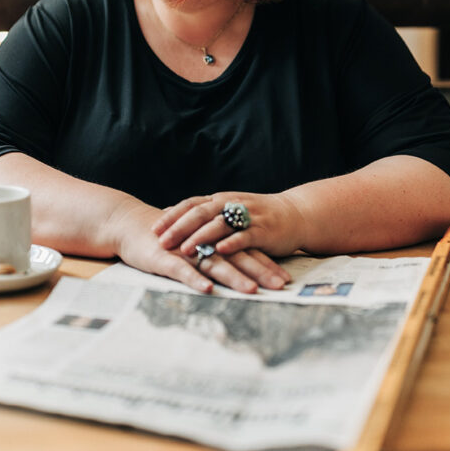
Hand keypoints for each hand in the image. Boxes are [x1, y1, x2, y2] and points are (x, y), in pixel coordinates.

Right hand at [110, 200, 288, 294]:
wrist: (131, 225)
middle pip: (237, 257)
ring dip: (233, 277)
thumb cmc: (168, 237)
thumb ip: (218, 250)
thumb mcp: (198, 243)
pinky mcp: (164, 258)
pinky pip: (182, 270)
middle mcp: (205, 243)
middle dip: (260, 272)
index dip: (267, 264)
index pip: (246, 251)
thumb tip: (244, 265)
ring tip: (251, 290)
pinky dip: (195, 279)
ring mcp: (185, 250)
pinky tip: (207, 289)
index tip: (286, 279)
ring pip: (214, 263)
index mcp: (215, 239)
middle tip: (280, 286)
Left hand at [152, 192, 302, 262]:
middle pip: (201, 213)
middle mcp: (231, 204)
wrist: (295, 214)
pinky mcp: (264, 230)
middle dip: (180, 227)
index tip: (153, 229)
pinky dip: (232, 242)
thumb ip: (202, 214)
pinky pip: (246, 235)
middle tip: (161, 241)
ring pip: (220, 224)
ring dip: (201, 236)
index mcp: (220, 200)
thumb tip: (169, 214)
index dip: (172, 216)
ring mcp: (248, 216)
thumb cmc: (256, 216)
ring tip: (185, 249)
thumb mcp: (227, 210)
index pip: (191, 204)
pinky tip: (221, 250)